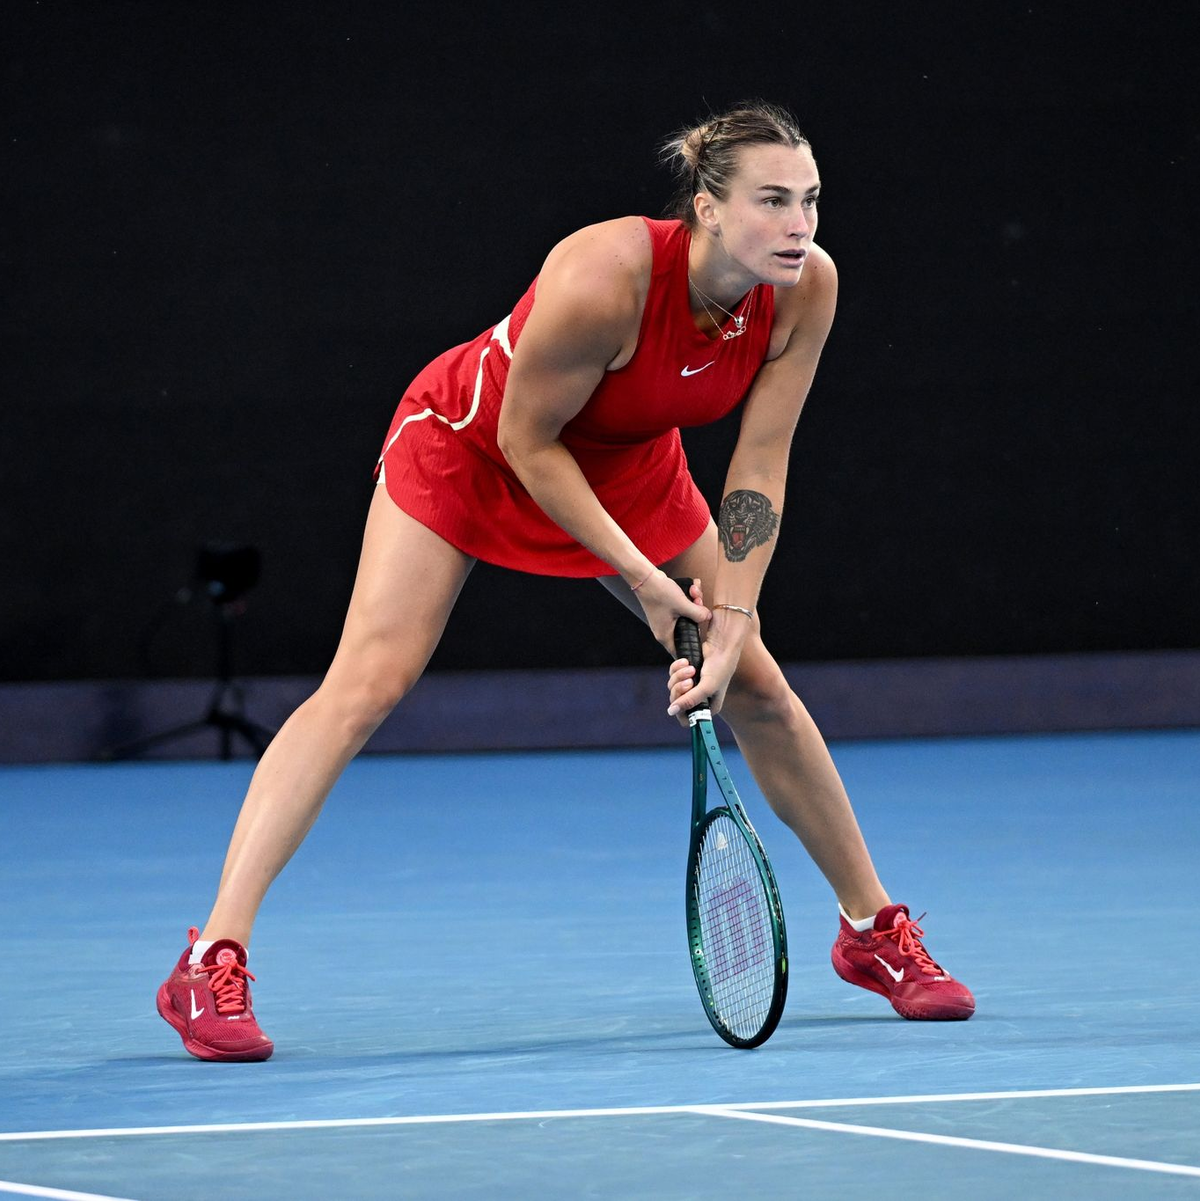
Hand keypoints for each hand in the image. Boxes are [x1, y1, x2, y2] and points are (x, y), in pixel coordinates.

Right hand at [632, 572, 709, 657]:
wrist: (645, 577)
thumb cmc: (658, 593)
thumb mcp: (682, 604)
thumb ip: (698, 614)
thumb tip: (708, 617)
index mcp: (665, 635)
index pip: (681, 649)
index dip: (693, 644)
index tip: (702, 634)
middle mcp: (664, 630)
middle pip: (688, 628)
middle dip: (697, 614)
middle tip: (698, 602)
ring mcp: (665, 619)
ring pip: (687, 616)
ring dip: (694, 603)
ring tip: (694, 591)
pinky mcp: (667, 610)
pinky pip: (682, 608)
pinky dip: (688, 599)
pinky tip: (691, 588)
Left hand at [665, 606, 749, 724]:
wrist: (720, 645)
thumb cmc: (720, 668)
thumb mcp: (707, 687)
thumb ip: (690, 700)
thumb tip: (671, 711)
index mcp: (707, 707)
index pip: (686, 719)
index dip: (680, 711)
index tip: (681, 700)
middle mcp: (698, 699)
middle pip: (677, 702)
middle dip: (680, 690)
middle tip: (689, 681)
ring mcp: (691, 686)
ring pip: (673, 687)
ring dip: (679, 677)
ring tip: (690, 667)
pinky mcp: (685, 674)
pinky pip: (672, 675)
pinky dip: (677, 668)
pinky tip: (686, 661)